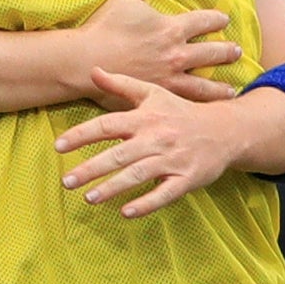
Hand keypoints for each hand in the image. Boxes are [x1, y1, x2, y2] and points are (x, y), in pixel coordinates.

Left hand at [59, 69, 266, 216]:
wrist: (226, 130)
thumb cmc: (180, 112)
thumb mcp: (154, 94)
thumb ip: (121, 84)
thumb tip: (92, 70)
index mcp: (145, 118)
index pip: (108, 125)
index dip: (82, 134)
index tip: (58, 146)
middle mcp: (157, 138)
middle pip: (119, 154)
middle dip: (91, 168)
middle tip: (66, 181)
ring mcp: (173, 159)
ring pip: (138, 174)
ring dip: (112, 187)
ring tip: (88, 198)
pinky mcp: (187, 178)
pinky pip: (165, 193)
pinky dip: (146, 203)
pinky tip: (125, 212)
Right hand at [66, 0, 240, 99]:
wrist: (84, 60)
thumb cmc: (103, 28)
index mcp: (172, 27)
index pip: (205, 20)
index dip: (217, 19)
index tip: (222, 19)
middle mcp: (177, 53)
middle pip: (213, 52)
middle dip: (226, 51)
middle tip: (235, 51)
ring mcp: (170, 77)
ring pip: (206, 84)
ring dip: (220, 86)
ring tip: (230, 89)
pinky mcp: (159, 96)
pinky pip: (186, 102)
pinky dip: (199, 105)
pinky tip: (205, 109)